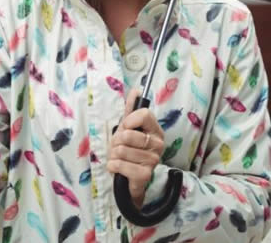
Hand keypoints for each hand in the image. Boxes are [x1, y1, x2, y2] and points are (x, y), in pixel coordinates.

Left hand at [106, 88, 165, 207]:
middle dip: (116, 141)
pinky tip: (116, 167)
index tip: (125, 128)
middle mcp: (158, 144)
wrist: (128, 180)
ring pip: (121, 150)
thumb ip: (131, 110)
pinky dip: (113, 166)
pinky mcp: (145, 175)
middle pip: (128, 134)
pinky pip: (120, 164)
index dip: (128, 120)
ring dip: (113, 155)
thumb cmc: (129, 151)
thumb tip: (136, 90)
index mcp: (155, 130)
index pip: (143, 114)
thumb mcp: (127, 128)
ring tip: (118, 158)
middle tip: (119, 147)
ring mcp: (153, 160)